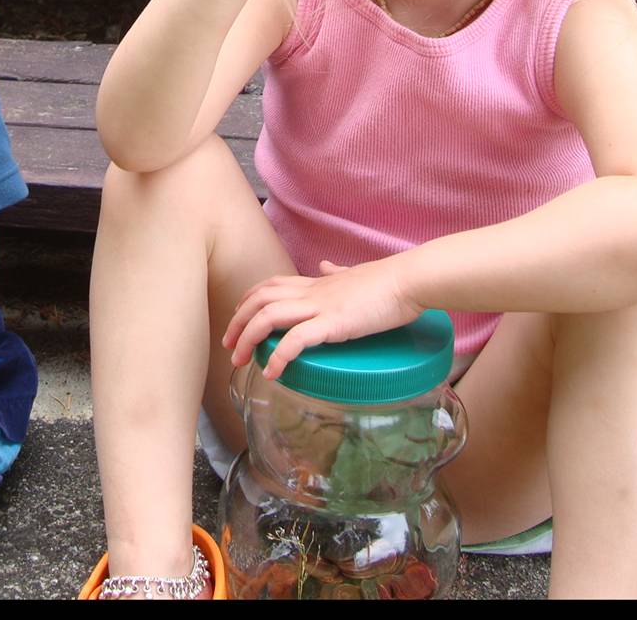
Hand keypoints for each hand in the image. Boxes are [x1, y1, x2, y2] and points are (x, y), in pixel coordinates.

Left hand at [221, 260, 422, 379]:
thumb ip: (338, 272)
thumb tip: (327, 265)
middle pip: (259, 300)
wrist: (408, 280)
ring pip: (269, 316)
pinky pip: (297, 339)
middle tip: (228, 346)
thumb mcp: (355, 273)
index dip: (248, 301)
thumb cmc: (388, 281)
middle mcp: (311, 292)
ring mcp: (321, 306)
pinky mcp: (334, 323)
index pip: (269, 286)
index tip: (238, 320)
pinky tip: (272, 372)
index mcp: (315, 283)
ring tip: (239, 361)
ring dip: (248, 338)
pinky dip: (279, 356)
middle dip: (237, 322)